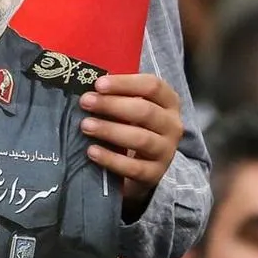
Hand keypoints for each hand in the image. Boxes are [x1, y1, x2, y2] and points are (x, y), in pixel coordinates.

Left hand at [81, 73, 183, 220]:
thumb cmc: (132, 128)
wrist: (142, 168)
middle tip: (85, 102)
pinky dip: (111, 159)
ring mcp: (166, 151)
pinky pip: (134, 167)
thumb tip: (84, 82)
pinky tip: (92, 151)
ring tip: (85, 126)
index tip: (98, 84)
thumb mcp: (130, 108)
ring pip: (140, 138)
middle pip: (145, 111)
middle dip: (112, 105)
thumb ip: (116, 95)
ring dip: (110, 130)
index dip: (125, 83)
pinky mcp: (155, 174)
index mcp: (168, 102)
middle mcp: (172, 125)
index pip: (152, 86)